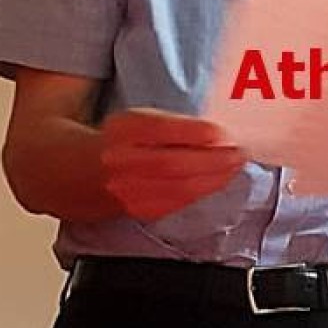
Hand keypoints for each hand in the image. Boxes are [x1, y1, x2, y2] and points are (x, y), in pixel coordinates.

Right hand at [99, 109, 244, 220]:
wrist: (88, 170)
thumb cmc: (128, 138)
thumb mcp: (147, 118)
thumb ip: (178, 125)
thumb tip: (218, 134)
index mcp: (125, 129)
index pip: (161, 130)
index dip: (195, 133)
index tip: (224, 133)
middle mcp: (122, 160)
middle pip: (172, 164)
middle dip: (212, 160)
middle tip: (239, 154)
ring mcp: (128, 189)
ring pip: (176, 188)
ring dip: (213, 179)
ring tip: (235, 167)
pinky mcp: (138, 209)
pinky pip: (176, 203)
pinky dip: (201, 191)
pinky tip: (217, 182)